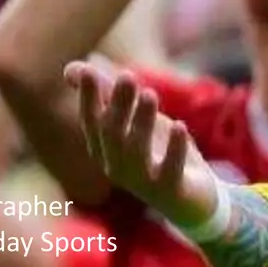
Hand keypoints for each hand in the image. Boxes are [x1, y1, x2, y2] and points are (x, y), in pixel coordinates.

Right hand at [63, 62, 217, 228]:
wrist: (194, 199)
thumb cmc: (159, 153)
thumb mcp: (137, 121)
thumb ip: (108, 95)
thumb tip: (74, 66)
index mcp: (104, 149)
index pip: (91, 121)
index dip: (89, 97)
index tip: (90, 70)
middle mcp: (117, 166)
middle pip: (113, 133)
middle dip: (119, 104)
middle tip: (129, 76)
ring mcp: (142, 181)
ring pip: (136, 150)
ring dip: (143, 122)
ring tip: (151, 94)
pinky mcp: (170, 190)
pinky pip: (169, 170)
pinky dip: (174, 148)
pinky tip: (180, 125)